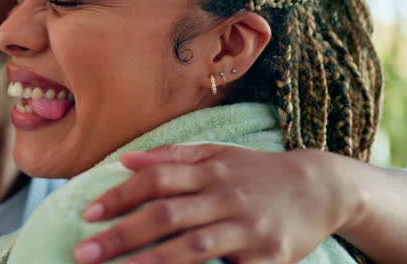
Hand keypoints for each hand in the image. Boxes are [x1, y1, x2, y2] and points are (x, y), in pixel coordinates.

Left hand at [73, 144, 349, 263]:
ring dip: (150, 263)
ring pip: (192, 248)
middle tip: (83, 251)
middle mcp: (225, 197)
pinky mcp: (268, 258)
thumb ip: (172, 156)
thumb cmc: (257, 172)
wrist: (323, 188)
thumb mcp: (218, 154)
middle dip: (121, 235)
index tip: (88, 214)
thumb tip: (124, 160)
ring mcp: (247, 229)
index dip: (120, 196)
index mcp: (209, 170)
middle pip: (166, 215)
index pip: (155, 180)